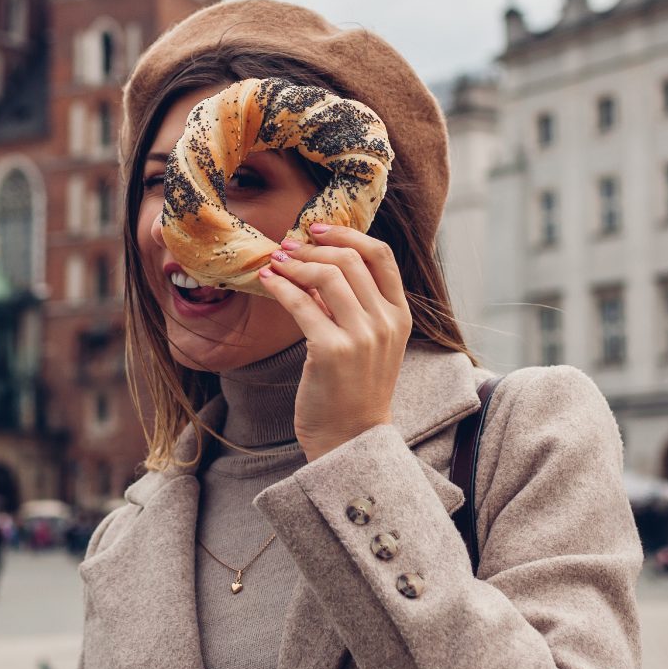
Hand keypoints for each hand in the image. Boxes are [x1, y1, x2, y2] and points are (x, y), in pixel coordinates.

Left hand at [257, 223, 413, 460]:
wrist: (350, 439)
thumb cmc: (354, 389)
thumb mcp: (370, 343)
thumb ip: (354, 305)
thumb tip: (319, 264)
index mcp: (400, 316)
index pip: (381, 256)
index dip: (349, 235)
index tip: (319, 230)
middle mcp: (385, 323)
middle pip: (350, 260)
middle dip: (313, 246)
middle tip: (287, 245)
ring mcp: (361, 337)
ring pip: (326, 276)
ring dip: (294, 263)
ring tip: (275, 262)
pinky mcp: (331, 351)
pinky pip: (301, 304)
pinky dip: (281, 286)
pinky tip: (267, 281)